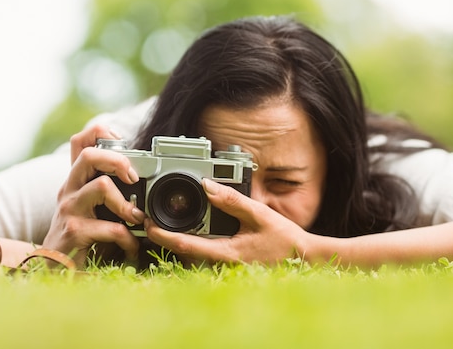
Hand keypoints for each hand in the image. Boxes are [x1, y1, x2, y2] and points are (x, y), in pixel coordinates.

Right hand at [42, 125, 144, 266]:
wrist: (54, 272)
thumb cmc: (80, 238)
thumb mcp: (92, 209)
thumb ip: (108, 192)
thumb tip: (139, 178)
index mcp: (76, 181)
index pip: (79, 142)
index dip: (100, 133)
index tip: (123, 143)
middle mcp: (69, 190)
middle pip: (89, 155)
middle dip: (118, 160)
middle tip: (133, 178)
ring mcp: (69, 209)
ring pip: (102, 186)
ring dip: (127, 204)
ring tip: (137, 219)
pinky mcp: (74, 232)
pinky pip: (111, 227)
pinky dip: (128, 239)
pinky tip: (131, 248)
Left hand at [144, 178, 310, 264]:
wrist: (305, 259)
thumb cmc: (285, 240)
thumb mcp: (260, 215)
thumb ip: (233, 201)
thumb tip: (208, 186)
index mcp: (227, 253)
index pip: (186, 245)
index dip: (163, 235)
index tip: (148, 224)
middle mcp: (222, 263)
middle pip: (183, 253)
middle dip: (163, 237)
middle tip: (147, 220)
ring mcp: (226, 265)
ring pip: (193, 255)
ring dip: (176, 240)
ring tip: (161, 222)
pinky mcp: (231, 262)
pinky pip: (206, 253)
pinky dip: (193, 242)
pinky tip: (190, 230)